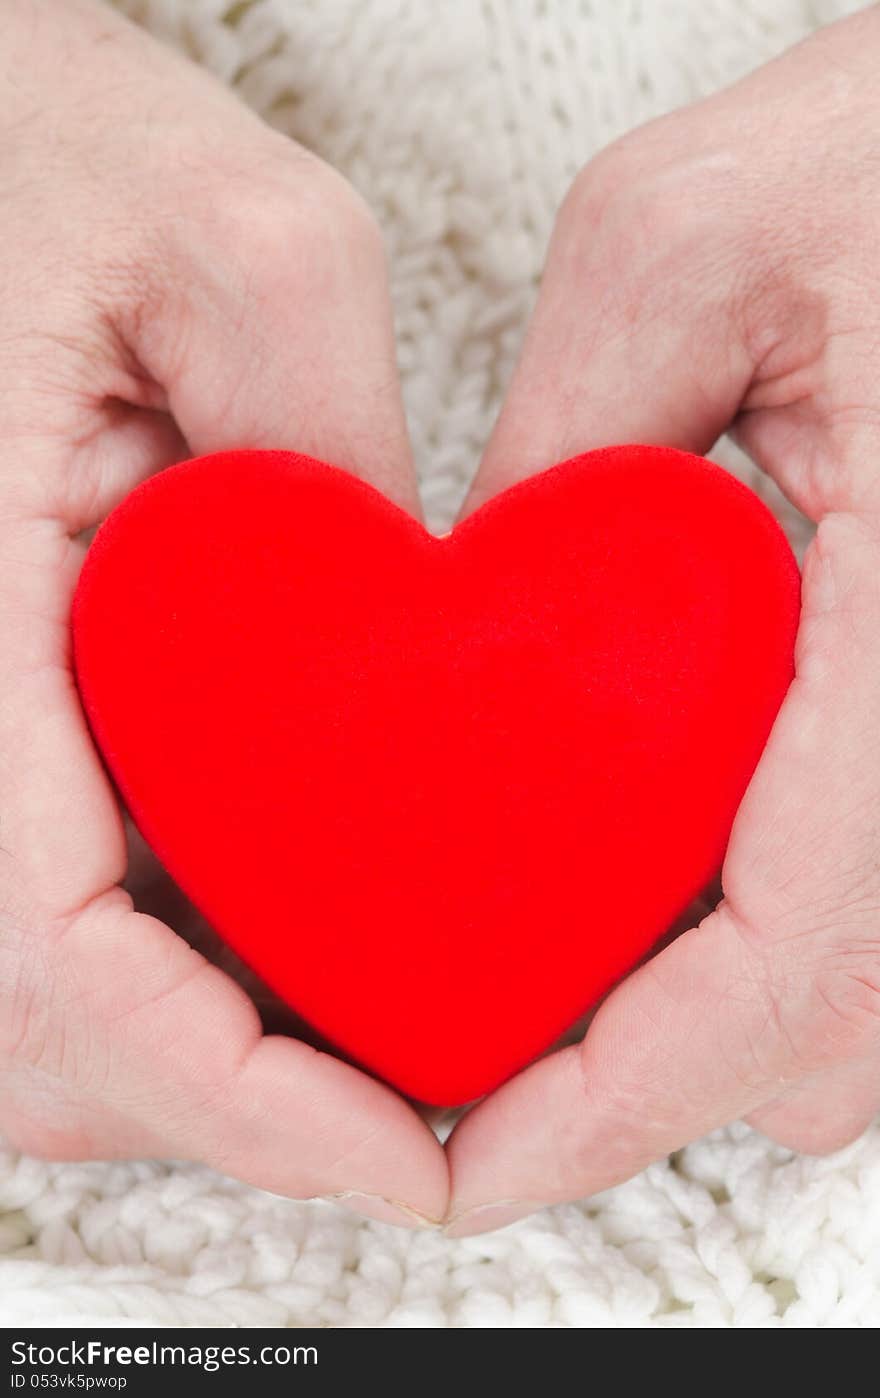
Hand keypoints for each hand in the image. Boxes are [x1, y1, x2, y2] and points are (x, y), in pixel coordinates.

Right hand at [0, 0, 445, 1227]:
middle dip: (242, 1101)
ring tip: (386, 1029)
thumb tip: (405, 646)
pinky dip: (196, 938)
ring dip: (218, 1043)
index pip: (52, 954)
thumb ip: (325, 453)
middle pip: (56, 1017)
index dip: (229, 1095)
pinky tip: (310, 904)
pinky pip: (82, 871)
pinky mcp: (6, 690)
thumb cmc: (35, 131)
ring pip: (61, 972)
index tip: (396, 1152)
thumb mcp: (241, 245)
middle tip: (424, 1112)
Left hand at [446, 6, 879, 1235]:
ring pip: (872, 979)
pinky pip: (873, 879)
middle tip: (487, 1102)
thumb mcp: (681, 243)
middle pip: (837, 1014)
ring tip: (548, 1033)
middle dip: (655, 1086)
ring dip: (715, 1034)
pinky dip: (766, 940)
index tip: (477, 1161)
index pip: (791, 947)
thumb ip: (566, 450)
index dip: (626, 1090)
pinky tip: (669, 923)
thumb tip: (478, 632)